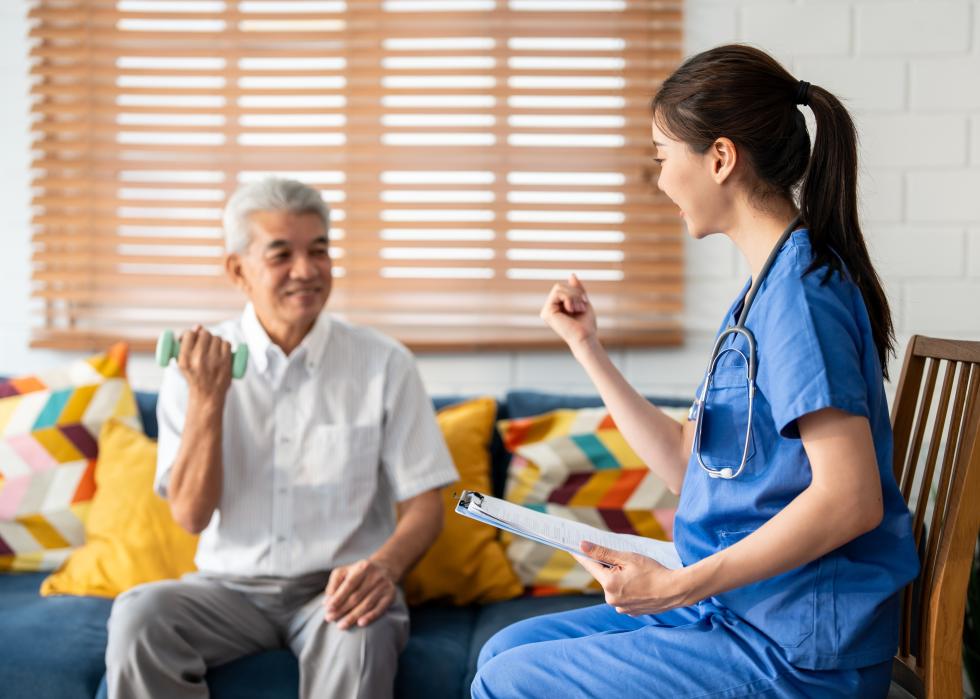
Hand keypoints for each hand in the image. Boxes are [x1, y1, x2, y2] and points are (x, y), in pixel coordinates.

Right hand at [178, 326, 232, 398]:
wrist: (207, 395)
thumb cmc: (194, 377)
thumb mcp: (184, 364)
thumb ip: (187, 345)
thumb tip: (198, 326)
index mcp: (184, 360)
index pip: (189, 334)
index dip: (191, 333)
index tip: (193, 337)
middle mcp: (198, 360)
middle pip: (204, 334)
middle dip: (204, 335)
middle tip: (204, 342)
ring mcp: (214, 361)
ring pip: (217, 338)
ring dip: (215, 340)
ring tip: (212, 348)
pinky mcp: (226, 363)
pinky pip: (227, 344)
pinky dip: (224, 344)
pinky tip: (221, 350)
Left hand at [324, 558, 396, 629]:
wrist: (384, 569)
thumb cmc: (358, 573)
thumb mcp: (345, 572)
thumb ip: (334, 584)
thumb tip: (327, 601)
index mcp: (363, 567)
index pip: (349, 584)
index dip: (338, 597)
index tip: (328, 608)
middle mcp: (375, 575)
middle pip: (357, 596)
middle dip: (342, 609)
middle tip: (330, 618)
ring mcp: (384, 585)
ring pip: (367, 604)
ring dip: (352, 616)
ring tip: (341, 625)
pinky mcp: (390, 595)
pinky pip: (380, 608)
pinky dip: (370, 617)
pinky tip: (360, 623)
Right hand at [540, 274, 597, 351]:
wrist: (586, 337)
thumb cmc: (586, 324)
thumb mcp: (582, 301)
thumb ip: (576, 289)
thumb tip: (572, 275)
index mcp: (556, 307)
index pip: (562, 288)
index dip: (575, 291)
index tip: (584, 303)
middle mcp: (549, 309)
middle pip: (559, 286)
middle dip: (574, 293)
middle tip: (581, 306)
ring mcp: (546, 311)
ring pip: (558, 288)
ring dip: (573, 296)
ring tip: (578, 309)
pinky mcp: (547, 312)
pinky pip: (557, 293)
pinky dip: (569, 298)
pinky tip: (572, 309)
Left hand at [573, 541, 689, 615]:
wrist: (675, 591)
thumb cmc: (653, 571)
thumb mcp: (627, 558)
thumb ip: (603, 552)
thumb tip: (582, 546)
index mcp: (609, 584)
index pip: (590, 566)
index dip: (582, 555)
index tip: (572, 547)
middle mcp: (611, 599)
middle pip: (604, 577)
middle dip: (610, 567)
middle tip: (626, 561)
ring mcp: (621, 608)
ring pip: (613, 587)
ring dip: (620, 579)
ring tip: (638, 575)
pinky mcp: (630, 612)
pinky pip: (622, 597)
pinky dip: (627, 589)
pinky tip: (640, 585)